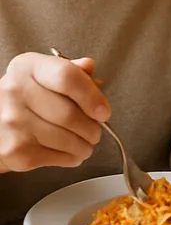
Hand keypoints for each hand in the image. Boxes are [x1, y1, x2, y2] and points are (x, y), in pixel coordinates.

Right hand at [0, 53, 109, 172]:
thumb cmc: (27, 97)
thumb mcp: (46, 75)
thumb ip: (71, 70)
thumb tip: (88, 67)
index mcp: (28, 67)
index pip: (67, 77)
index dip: (91, 96)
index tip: (104, 111)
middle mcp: (15, 92)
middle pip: (68, 113)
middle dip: (92, 127)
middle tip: (97, 131)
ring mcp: (12, 123)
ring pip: (65, 138)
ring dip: (84, 145)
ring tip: (87, 143)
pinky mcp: (13, 150)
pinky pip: (55, 157)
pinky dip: (71, 158)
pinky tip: (73, 153)